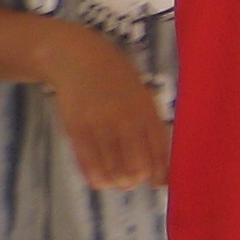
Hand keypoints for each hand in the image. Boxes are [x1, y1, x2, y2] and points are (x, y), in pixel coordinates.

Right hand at [39, 24, 168, 190]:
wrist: (77, 58)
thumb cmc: (116, 77)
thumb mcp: (142, 96)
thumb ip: (152, 128)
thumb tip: (163, 168)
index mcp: (145, 110)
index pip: (159, 154)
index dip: (159, 175)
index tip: (156, 181)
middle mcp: (124, 119)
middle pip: (136, 169)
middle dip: (136, 179)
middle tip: (132, 176)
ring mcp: (99, 125)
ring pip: (113, 172)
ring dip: (117, 181)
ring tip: (116, 176)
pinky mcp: (76, 129)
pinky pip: (89, 166)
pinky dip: (98, 178)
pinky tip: (101, 177)